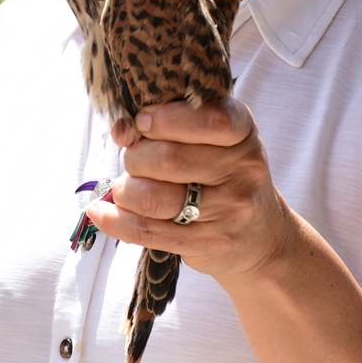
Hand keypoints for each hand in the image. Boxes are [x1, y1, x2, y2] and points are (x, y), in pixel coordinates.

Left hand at [86, 97, 296, 282]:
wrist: (261, 238)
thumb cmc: (224, 176)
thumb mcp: (216, 140)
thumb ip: (174, 125)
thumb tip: (123, 130)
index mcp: (244, 133)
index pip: (210, 119)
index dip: (165, 119)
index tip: (143, 122)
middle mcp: (243, 170)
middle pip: (167, 158)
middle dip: (135, 158)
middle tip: (135, 161)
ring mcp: (228, 210)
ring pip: (153, 197)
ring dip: (125, 190)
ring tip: (126, 189)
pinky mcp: (208, 243)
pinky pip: (147, 231)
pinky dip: (115, 220)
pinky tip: (100, 212)